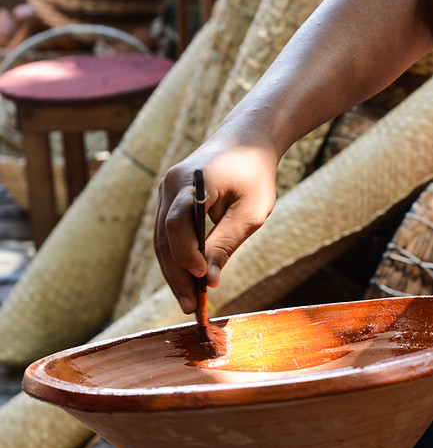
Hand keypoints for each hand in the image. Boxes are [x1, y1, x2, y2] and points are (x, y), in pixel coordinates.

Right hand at [154, 134, 277, 313]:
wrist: (247, 140)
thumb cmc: (254, 174)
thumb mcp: (250, 211)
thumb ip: (227, 242)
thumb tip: (210, 280)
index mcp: (190, 182)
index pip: (178, 224)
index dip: (188, 254)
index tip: (204, 279)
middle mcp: (170, 186)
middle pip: (164, 238)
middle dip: (177, 275)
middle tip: (191, 307)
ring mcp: (166, 193)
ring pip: (162, 240)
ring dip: (174, 272)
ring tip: (189, 302)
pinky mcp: (170, 201)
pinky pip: (168, 234)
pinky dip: (177, 258)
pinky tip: (189, 281)